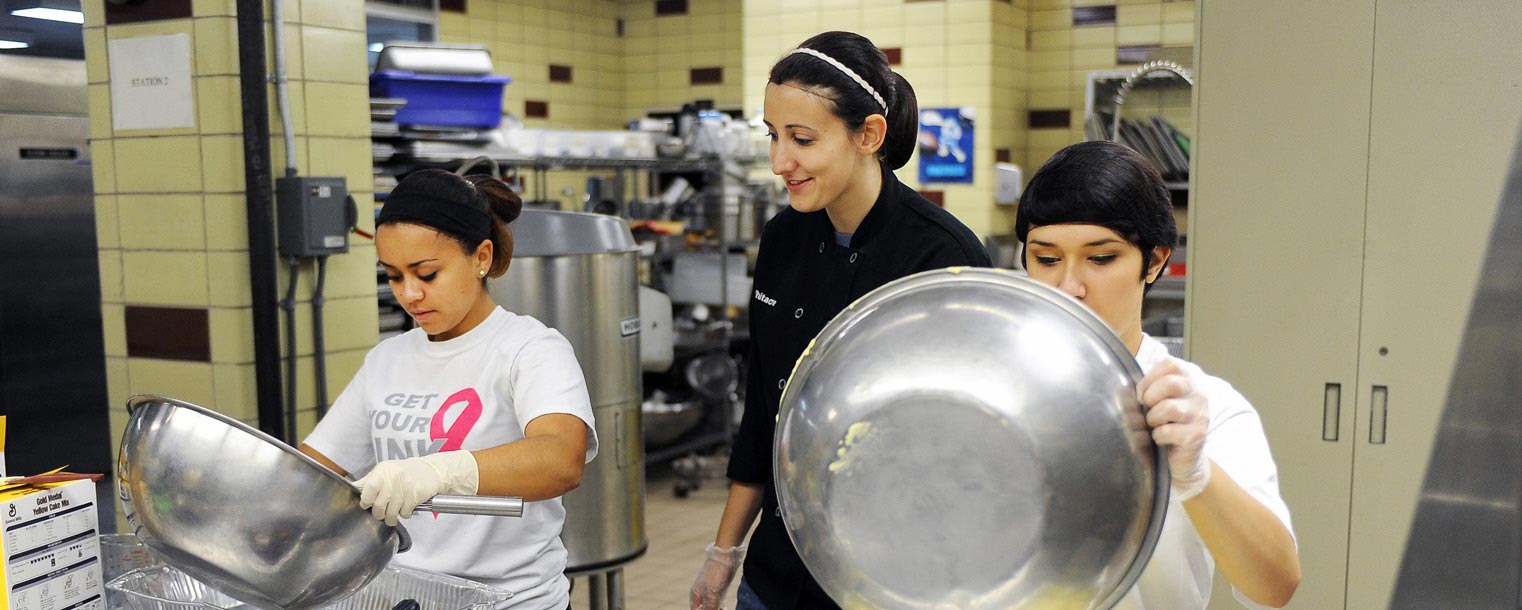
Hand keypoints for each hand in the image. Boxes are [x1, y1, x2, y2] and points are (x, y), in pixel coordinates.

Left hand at [353, 451, 479, 524]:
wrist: (430, 470)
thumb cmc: (403, 472)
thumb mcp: (384, 472)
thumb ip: (368, 481)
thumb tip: (349, 488)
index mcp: (382, 472)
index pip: (367, 491)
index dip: (366, 502)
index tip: (368, 505)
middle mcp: (393, 478)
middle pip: (379, 506)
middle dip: (379, 514)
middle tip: (382, 513)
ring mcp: (405, 486)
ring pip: (391, 513)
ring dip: (391, 518)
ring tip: (393, 515)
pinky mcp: (416, 494)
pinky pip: (405, 513)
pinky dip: (405, 514)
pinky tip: (406, 508)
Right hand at [690, 543, 745, 609]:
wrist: (725, 555)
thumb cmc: (717, 573)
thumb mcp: (712, 594)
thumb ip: (709, 607)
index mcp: (695, 596)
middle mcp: (700, 594)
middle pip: (703, 609)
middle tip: (722, 609)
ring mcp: (708, 589)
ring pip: (711, 605)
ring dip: (717, 608)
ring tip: (724, 608)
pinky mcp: (717, 586)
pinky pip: (717, 600)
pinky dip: (720, 604)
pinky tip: (724, 605)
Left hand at [1138, 358, 1210, 501]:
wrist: (1183, 457)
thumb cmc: (1165, 423)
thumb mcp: (1157, 399)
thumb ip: (1147, 387)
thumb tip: (1121, 389)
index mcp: (1189, 378)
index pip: (1169, 364)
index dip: (1149, 379)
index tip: (1142, 394)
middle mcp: (1199, 393)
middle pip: (1170, 383)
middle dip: (1150, 398)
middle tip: (1148, 410)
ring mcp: (1201, 414)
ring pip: (1169, 408)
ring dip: (1153, 419)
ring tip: (1155, 425)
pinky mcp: (1198, 434)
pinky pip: (1168, 431)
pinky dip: (1158, 436)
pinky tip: (1162, 439)